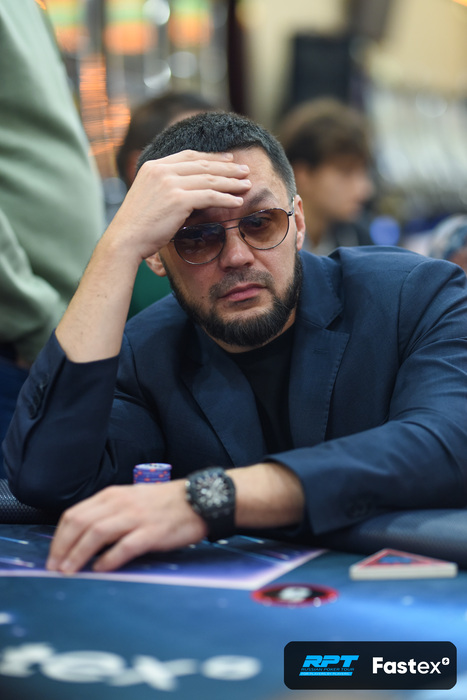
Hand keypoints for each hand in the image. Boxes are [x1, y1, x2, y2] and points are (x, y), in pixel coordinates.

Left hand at [46, 481, 207, 573]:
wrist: (198, 499)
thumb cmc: (164, 503)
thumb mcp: (131, 499)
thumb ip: (109, 513)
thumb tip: (83, 539)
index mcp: (112, 495)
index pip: (75, 514)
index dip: (59, 537)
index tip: (53, 555)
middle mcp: (121, 503)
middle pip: (81, 524)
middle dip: (63, 548)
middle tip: (55, 568)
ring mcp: (136, 517)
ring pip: (97, 533)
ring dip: (78, 555)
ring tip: (70, 571)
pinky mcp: (152, 532)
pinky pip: (124, 546)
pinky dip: (109, 559)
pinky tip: (101, 569)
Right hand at [108, 150, 251, 262]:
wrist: (125, 239)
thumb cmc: (137, 226)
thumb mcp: (149, 197)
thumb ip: (165, 188)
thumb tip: (187, 191)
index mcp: (153, 166)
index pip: (189, 156)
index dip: (211, 157)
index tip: (227, 160)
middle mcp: (161, 170)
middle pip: (203, 165)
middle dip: (227, 167)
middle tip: (244, 170)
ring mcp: (170, 183)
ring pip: (210, 179)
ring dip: (231, 182)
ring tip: (247, 184)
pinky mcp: (178, 199)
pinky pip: (210, 196)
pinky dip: (226, 198)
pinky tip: (237, 201)